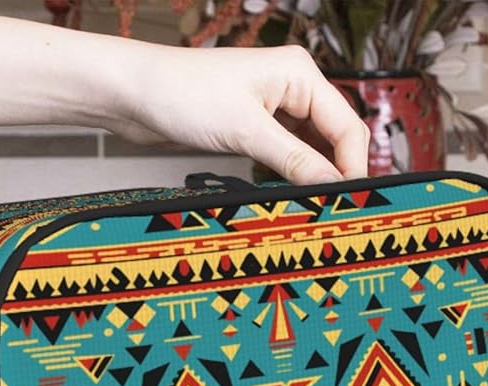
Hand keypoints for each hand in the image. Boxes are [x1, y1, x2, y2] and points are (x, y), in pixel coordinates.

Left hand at [106, 44, 370, 183]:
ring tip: (310, 207)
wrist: (136, 94)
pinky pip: (282, 154)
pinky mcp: (250, 126)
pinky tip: (286, 194)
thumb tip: (330, 185)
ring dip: (309, 176)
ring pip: (308, 149)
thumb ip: (292, 159)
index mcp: (300, 73)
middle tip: (332, 210)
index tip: (350, 202)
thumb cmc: (183, 93)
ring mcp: (271, 107)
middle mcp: (291, 87)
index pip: (346, 126)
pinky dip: (286, 174)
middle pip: (332, 137)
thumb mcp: (245, 131)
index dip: (352, 167)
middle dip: (334, 172)